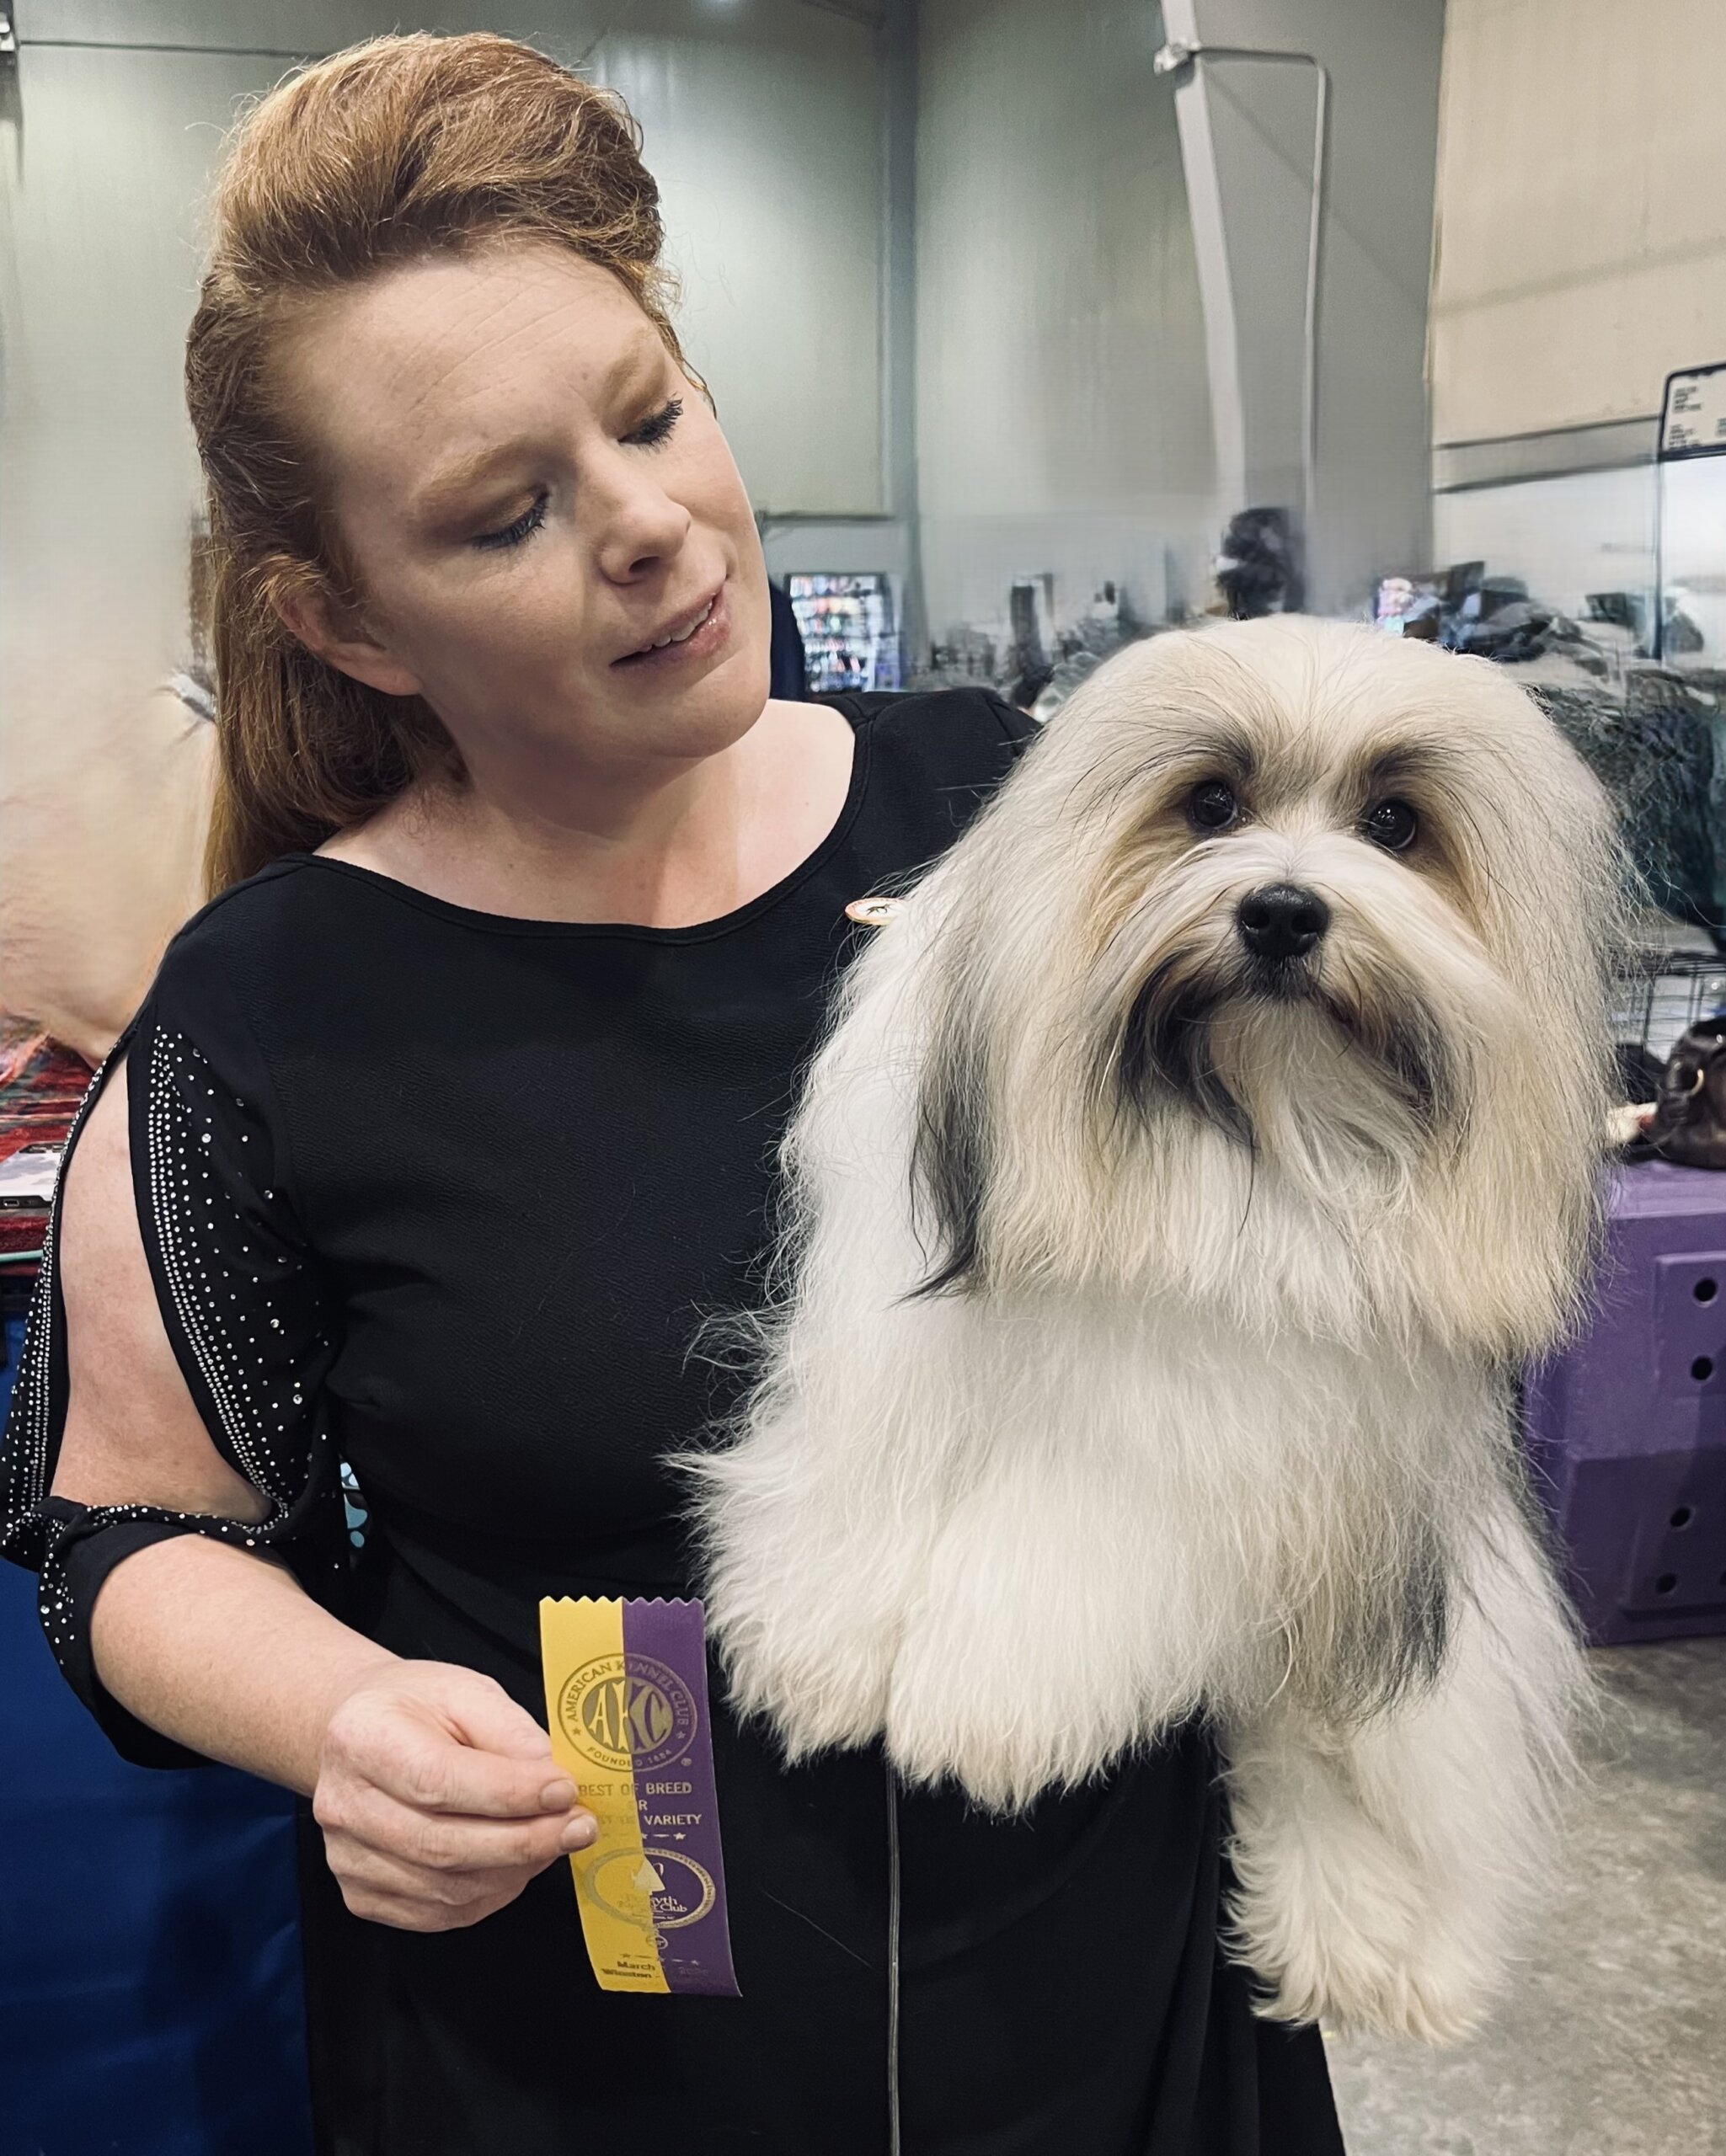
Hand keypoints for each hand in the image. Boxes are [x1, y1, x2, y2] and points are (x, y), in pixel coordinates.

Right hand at [312, 1659, 596, 1931]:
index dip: (509, 1794)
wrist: (362, 1735)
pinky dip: (488, 1895)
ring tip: (552, 1841)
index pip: (438, 1781)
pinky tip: (514, 1864)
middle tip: (577, 1826)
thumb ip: (509, 1730)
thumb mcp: (465, 1690)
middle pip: (442, 1845)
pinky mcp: (362, 1895)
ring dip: (514, 1871)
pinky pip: (437, 1914)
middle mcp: (345, 1804)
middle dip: (525, 1841)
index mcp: (363, 1738)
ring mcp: (348, 1858)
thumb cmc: (415, 1709)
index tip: (564, 1790)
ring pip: (445, 1889)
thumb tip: (550, 1778)